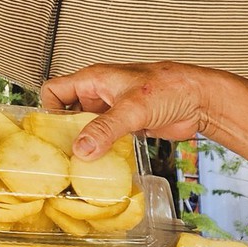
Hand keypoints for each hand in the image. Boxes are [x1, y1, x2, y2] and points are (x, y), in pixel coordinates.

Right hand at [41, 62, 223, 159]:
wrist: (198, 100)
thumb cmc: (169, 88)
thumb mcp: (132, 109)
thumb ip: (105, 129)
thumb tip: (82, 149)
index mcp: (94, 80)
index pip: (55, 90)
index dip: (48, 109)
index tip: (49, 133)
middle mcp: (101, 95)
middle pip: (70, 114)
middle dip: (66, 133)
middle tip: (63, 156)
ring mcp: (114, 113)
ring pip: (89, 130)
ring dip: (86, 146)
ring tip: (80, 166)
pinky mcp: (128, 128)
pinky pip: (107, 141)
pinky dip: (104, 152)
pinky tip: (103, 165)